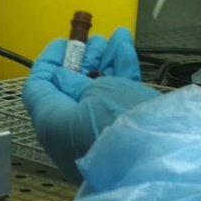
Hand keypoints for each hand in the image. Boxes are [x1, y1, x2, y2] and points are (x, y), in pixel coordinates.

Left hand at [22, 28, 160, 181]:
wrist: (161, 163)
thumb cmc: (119, 123)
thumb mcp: (97, 93)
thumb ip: (75, 82)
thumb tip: (61, 79)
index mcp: (52, 122)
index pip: (38, 89)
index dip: (48, 62)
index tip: (63, 43)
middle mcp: (69, 132)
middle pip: (69, 89)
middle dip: (83, 60)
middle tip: (95, 40)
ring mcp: (95, 136)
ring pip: (96, 93)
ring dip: (104, 63)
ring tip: (115, 37)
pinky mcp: (120, 138)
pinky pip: (115, 102)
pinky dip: (120, 75)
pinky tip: (125, 47)